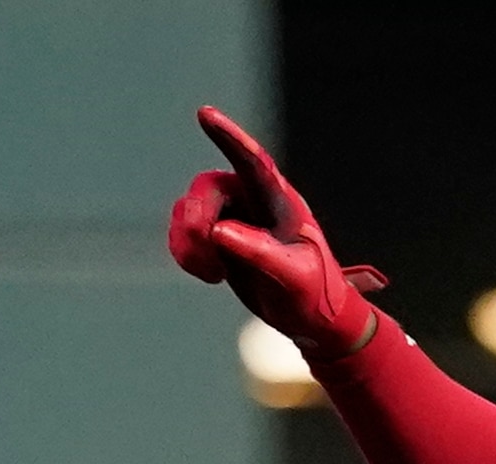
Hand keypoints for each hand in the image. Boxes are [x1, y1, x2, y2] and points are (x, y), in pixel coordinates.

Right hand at [169, 106, 383, 360]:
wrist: (309, 317)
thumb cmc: (313, 295)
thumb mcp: (293, 278)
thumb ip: (260, 254)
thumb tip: (220, 231)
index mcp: (280, 201)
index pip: (253, 163)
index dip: (229, 138)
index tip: (206, 113)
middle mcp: (253, 199)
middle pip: (207, 188)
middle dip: (196, 221)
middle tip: (207, 259)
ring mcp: (233, 215)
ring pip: (188, 209)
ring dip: (189, 244)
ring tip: (213, 274)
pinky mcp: (216, 235)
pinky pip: (182, 230)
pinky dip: (185, 252)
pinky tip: (210, 275)